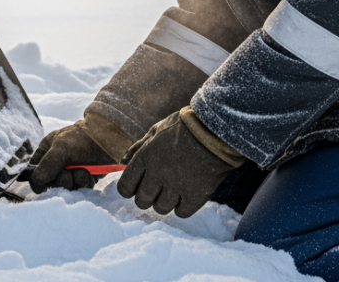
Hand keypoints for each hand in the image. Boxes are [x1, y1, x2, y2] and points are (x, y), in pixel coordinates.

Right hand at [24, 121, 116, 193]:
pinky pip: (80, 188)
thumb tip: (36, 182)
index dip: (39, 180)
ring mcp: (73, 168)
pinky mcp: (87, 175)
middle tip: (68, 175)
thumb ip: (46, 165)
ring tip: (82, 172)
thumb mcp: (61, 148)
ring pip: (66, 186)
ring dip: (74, 182)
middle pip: (51, 182)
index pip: (34, 171)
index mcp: (48, 149)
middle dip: (61, 181)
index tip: (46, 182)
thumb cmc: (84, 138)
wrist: (113, 137)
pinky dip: (84, 183)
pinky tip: (89, 175)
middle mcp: (59, 160)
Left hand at [117, 108, 241, 217]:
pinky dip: (182, 207)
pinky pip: (182, 212)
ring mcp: (176, 186)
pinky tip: (186, 195)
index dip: (130, 189)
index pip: (125, 187)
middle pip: (142, 201)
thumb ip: (137, 147)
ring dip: (165, 202)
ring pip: (161, 208)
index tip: (137, 186)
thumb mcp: (157, 130)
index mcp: (145, 158)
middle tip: (158, 188)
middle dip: (147, 197)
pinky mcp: (195, 195)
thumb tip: (121, 161)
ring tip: (174, 190)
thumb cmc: (185, 126)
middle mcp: (157, 175)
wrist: (216, 128)